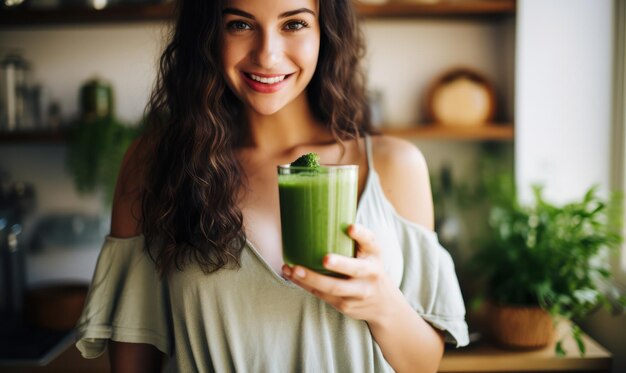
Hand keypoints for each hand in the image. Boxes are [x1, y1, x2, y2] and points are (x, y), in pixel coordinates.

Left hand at [282, 224, 400, 323]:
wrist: (384, 305)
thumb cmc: (369, 269)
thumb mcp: (369, 253)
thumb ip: (355, 239)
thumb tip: (322, 215)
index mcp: (374, 255)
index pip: (370, 241)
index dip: (361, 234)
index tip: (351, 227)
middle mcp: (370, 273)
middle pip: (354, 269)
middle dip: (339, 264)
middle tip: (325, 258)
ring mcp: (357, 292)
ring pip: (333, 287)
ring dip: (311, 278)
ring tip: (294, 268)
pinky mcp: (344, 305)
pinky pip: (322, 295)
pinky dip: (304, 284)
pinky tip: (291, 274)